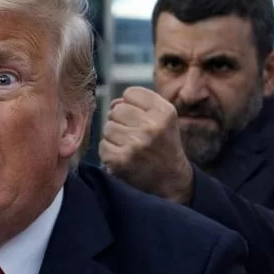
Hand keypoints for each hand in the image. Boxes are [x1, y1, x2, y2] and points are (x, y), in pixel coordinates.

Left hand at [98, 86, 192, 204]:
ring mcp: (136, 144)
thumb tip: (113, 104)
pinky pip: (102, 146)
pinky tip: (123, 157)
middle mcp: (152, 126)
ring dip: (114, 137)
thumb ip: (139, 104)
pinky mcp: (121, 160)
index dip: (131, 105)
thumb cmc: (163, 145)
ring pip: (107, 128)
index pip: (130, 93)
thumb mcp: (162, 119)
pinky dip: (109, 152)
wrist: (171, 180)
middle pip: (116, 110)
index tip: (139, 117)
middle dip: (120, 121)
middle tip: (134, 135)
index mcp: (164, 111)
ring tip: (130, 147)